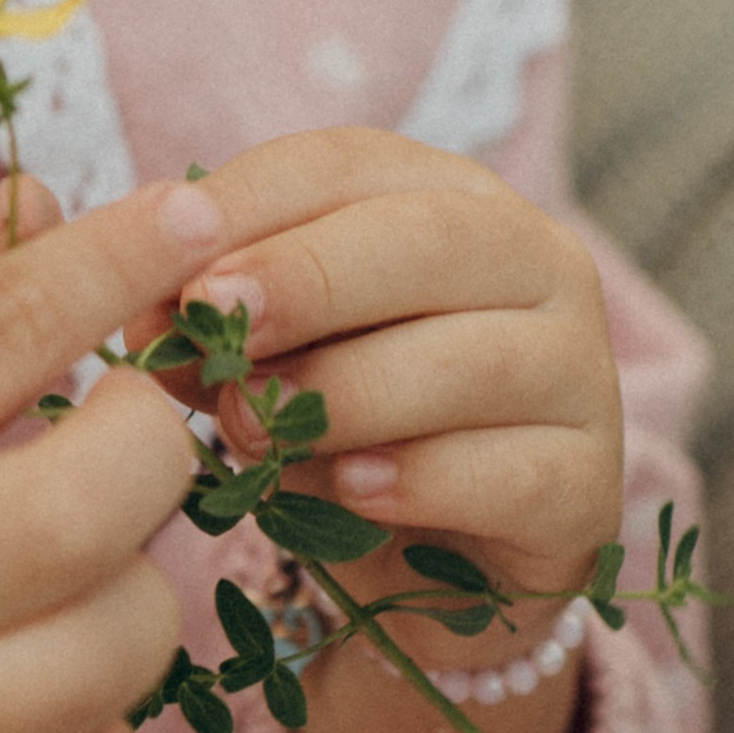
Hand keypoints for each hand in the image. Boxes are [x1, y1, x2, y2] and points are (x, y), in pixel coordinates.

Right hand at [0, 168, 226, 732]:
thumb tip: (48, 203)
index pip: (0, 333)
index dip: (113, 259)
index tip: (190, 207)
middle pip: (91, 510)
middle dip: (151, 438)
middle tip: (123, 422)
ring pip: (128, 649)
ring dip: (136, 581)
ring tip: (67, 559)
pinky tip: (52, 683)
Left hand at [129, 129, 622, 600]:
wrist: (431, 569)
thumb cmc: (338, 426)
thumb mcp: (266, 357)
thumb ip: (215, 322)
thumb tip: (144, 304)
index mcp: (446, 197)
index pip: (347, 163)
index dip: (254, 197)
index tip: (168, 240)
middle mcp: (535, 263)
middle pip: (427, 240)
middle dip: (309, 276)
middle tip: (215, 320)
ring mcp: (580, 372)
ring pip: (472, 358)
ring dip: (346, 392)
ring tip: (256, 431)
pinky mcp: (589, 485)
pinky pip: (509, 471)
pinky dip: (418, 480)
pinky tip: (350, 490)